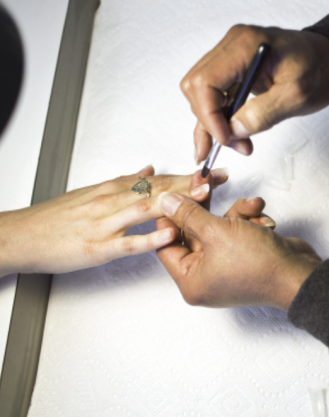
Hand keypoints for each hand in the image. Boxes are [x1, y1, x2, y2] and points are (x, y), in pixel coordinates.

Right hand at [0, 165, 227, 276]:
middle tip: (220, 179)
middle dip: (191, 184)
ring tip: (204, 197)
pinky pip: (128, 242)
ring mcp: (105, 223)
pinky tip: (171, 233)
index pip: (158, 179)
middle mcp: (112, 201)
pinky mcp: (97, 247)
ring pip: (146, 209)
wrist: (21, 235)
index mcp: (114, 188)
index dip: (187, 176)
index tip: (212, 172)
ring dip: (178, 202)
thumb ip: (125, 181)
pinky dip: (150, 237)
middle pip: (158, 189)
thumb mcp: (93, 192)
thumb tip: (150, 169)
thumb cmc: (57, 217)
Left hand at [155, 193, 320, 309]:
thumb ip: (188, 214)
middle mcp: (207, 277)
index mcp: (191, 281)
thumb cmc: (259, 265)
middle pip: (195, 233)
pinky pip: (238, 233)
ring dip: (237, 213)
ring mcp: (227, 268)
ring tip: (253, 206)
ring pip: (220, 229)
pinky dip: (250, 222)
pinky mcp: (246, 259)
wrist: (299, 275)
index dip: (169, 217)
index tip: (177, 194)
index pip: (166, 244)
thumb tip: (166, 202)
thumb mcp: (217, 232)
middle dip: (209, 209)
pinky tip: (265, 220)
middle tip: (207, 184)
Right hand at [180, 25, 328, 161]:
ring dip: (214, 123)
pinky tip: (232, 137)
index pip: (205, 81)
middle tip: (234, 146)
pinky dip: (222, 117)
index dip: (209, 115)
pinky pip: (216, 94)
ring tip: (238, 146)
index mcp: (245, 45)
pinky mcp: (236, 68)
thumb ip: (264, 113)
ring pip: (202, 93)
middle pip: (197, 87)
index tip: (227, 139)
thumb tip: (234, 131)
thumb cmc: (321, 69)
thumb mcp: (298, 95)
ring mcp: (232, 56)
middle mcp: (232, 46)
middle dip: (210, 121)